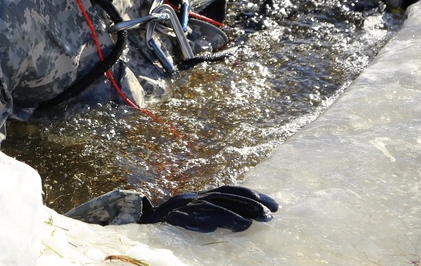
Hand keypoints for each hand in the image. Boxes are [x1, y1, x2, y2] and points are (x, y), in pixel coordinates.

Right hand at [139, 185, 278, 232]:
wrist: (144, 223)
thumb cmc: (176, 222)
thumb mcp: (201, 216)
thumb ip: (219, 215)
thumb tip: (247, 221)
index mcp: (205, 196)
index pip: (233, 192)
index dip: (254, 196)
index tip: (276, 206)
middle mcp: (196, 197)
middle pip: (225, 196)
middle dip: (249, 204)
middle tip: (269, 216)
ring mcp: (184, 206)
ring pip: (208, 206)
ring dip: (229, 215)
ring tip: (247, 226)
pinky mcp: (171, 217)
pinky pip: (184, 218)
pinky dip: (197, 221)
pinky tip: (210, 229)